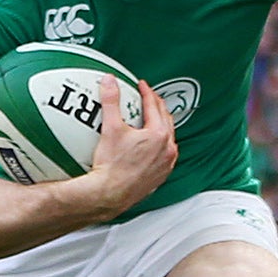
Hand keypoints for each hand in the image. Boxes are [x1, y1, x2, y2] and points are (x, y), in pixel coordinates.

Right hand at [78, 76, 176, 218]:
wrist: (110, 194)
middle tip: (148, 100)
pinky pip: (164, 156)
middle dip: (157, 107)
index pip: (154, 106)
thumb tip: (109, 82)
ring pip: (168, 138)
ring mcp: (165, 164)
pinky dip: (159, 146)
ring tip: (151, 121)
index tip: (141, 87)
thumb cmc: (111, 167)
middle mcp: (167, 149)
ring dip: (161, 126)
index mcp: (158, 134)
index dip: (146, 92)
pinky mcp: (160, 176)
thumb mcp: (110, 128)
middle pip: (165, 120)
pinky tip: (149, 147)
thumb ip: (111, 101)